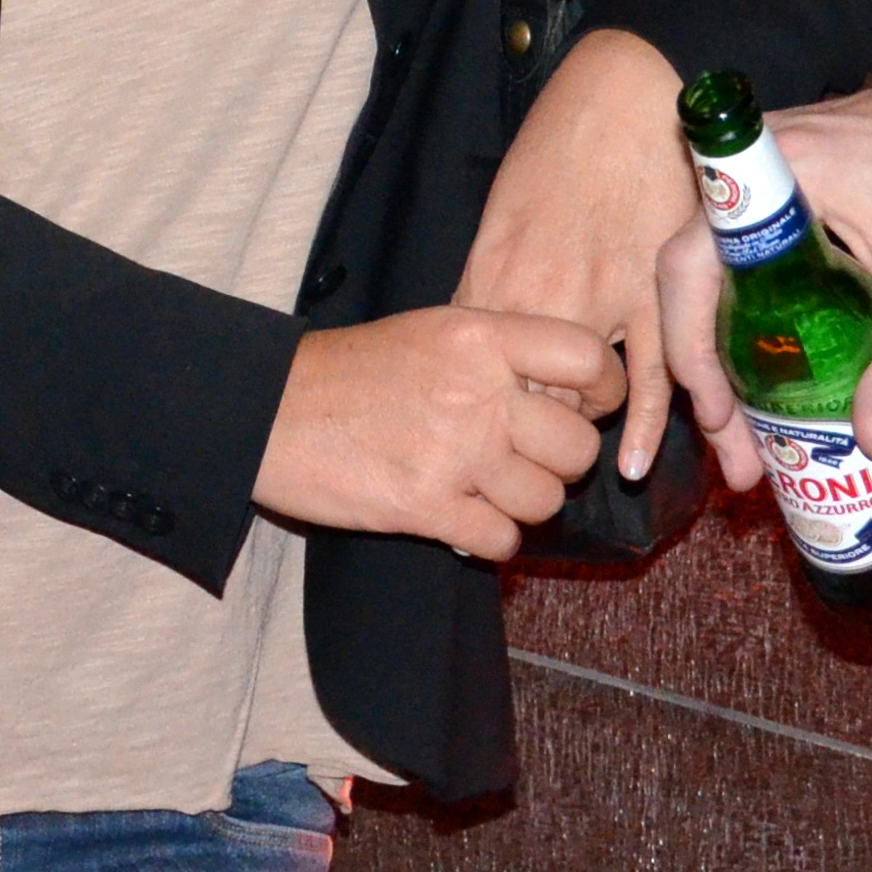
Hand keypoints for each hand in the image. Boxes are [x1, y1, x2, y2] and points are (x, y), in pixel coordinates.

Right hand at [253, 307, 620, 559]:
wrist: (268, 411)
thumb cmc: (347, 371)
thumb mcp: (429, 331)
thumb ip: (496, 351)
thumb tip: (563, 384)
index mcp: (479, 336)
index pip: (586, 357)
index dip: (603, 388)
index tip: (589, 404)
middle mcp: (477, 392)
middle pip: (576, 444)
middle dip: (561, 462)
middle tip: (526, 459)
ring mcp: (455, 453)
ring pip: (546, 500)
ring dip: (523, 504)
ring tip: (487, 489)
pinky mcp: (427, 508)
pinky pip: (501, 540)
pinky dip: (490, 538)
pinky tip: (463, 519)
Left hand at [455, 29, 695, 481]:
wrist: (626, 92)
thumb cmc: (559, 144)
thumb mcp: (501, 210)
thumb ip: (492, 275)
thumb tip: (480, 330)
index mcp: (495, 273)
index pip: (471, 372)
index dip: (468, 414)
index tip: (467, 442)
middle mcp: (545, 298)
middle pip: (521, 398)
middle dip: (520, 432)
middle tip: (523, 453)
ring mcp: (606, 300)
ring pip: (584, 397)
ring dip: (578, 431)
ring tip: (571, 456)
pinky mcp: (661, 295)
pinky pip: (654, 377)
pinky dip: (647, 425)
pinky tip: (638, 465)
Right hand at [651, 51, 871, 490]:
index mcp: (771, 172)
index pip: (688, 266)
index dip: (688, 348)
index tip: (718, 416)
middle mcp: (753, 168)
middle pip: (696, 280)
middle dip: (708, 374)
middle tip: (736, 452)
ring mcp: (769, 178)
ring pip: (721, 276)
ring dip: (730, 355)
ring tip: (755, 435)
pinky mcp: (796, 193)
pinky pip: (752, 263)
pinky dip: (757, 324)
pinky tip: (782, 378)